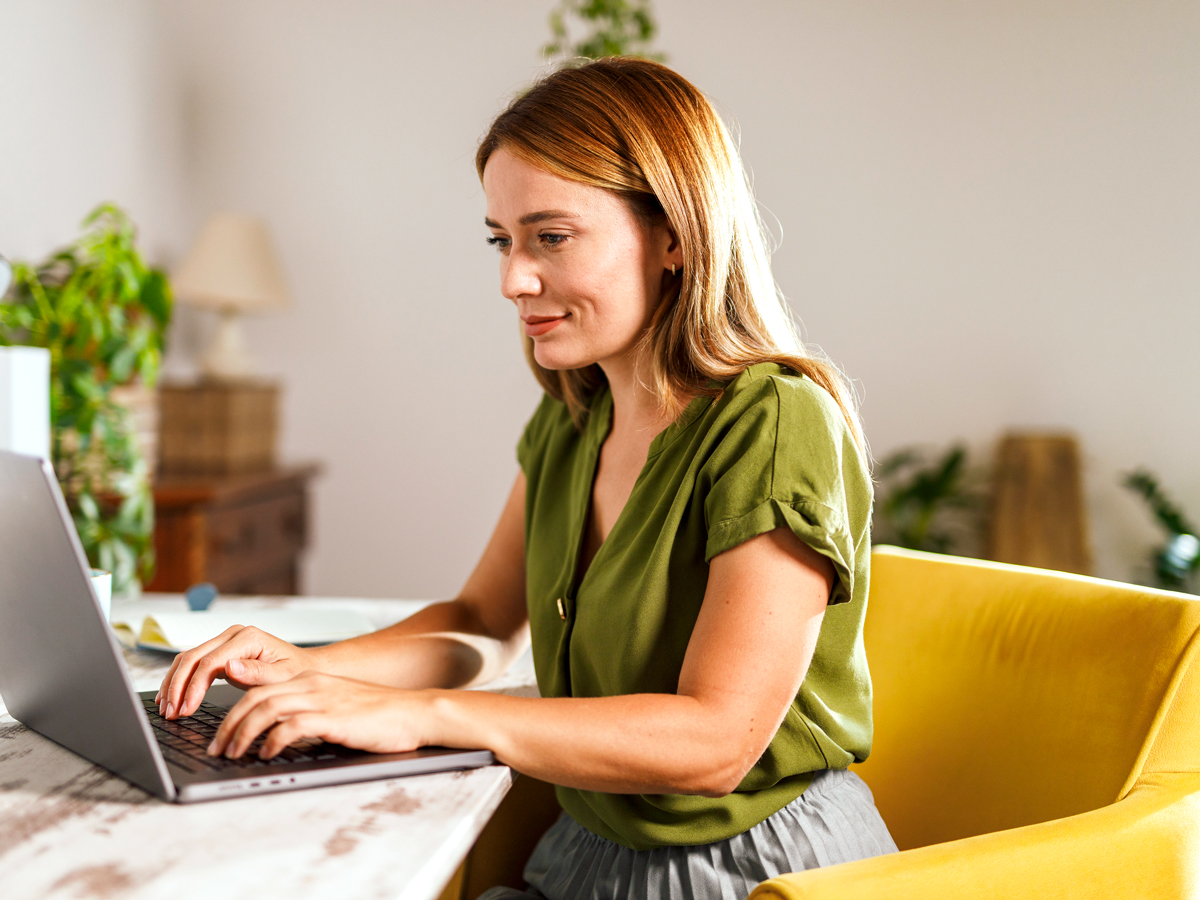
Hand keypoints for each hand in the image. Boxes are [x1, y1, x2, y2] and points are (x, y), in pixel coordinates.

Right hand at [156, 625, 319, 719]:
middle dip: (177, 687)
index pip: (210, 662)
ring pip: (188, 659)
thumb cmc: (296, 672)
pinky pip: (193, 664)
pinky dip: (180, 680)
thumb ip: (257, 673)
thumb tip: (230, 668)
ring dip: (174, 684)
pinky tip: (172, 697)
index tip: (186, 709)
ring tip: (167, 710)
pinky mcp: (221, 651)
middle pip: (193, 657)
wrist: (303, 667)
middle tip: (171, 713)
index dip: (193, 687)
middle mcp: (233, 635)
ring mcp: (225, 641)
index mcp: (248, 638)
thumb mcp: (282, 677)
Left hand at [206, 672, 432, 759]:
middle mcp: (312, 684)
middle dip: (229, 725)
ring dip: (243, 733)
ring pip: (266, 709)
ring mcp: (323, 699)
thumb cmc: (377, 715)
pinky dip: (272, 741)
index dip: (233, 712)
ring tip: (233, 753)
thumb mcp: (335, 706)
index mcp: (311, 679)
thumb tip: (276, 734)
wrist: (414, 712)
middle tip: (217, 748)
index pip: (258, 689)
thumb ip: (307, 712)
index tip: (221, 735)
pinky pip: (292, 726)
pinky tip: (266, 754)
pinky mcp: (334, 717)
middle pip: (255, 697)